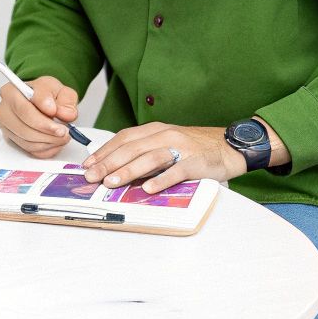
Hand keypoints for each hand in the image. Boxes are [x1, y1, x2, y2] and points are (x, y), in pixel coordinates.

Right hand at [0, 75, 79, 157]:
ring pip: (27, 142)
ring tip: (62, 136)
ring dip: (48, 142)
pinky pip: (30, 150)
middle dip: (48, 134)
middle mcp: (4, 109)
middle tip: (64, 133)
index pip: (24, 110)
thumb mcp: (61, 90)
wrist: (46, 102)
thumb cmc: (48, 94)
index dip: (44, 123)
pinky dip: (46, 148)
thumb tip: (63, 113)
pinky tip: (55, 141)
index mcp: (11, 92)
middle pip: (24, 129)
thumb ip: (65, 100)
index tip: (61, 126)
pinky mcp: (12, 139)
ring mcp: (6, 126)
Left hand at [80, 122, 244, 193]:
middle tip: (92, 176)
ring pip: (149, 158)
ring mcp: (181, 148)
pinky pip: (176, 171)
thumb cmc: (194, 147)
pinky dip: (161, 180)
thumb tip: (115, 167)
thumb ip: (144, 151)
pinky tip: (148, 189)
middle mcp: (165, 135)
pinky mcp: (196, 162)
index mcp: (155, 130)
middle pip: (131, 148)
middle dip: (108, 163)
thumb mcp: (165, 142)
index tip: (88, 164)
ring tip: (111, 182)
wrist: (229, 146)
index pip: (123, 139)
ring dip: (128, 171)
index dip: (104, 151)